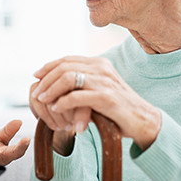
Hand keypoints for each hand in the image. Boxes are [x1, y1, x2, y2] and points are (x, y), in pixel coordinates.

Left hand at [30, 56, 163, 149]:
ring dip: (52, 90)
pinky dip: (63, 103)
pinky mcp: (107, 98)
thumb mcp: (100, 90)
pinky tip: (57, 109)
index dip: (49, 66)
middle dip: (46, 80)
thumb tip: (56, 83)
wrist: (144, 121)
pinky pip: (77, 96)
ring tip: (43, 101)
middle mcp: (102, 68)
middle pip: (65, 67)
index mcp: (100, 64)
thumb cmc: (119, 109)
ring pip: (68, 78)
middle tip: (37, 93)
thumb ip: (84, 83)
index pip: (68, 59)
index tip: (36, 76)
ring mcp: (105, 82)